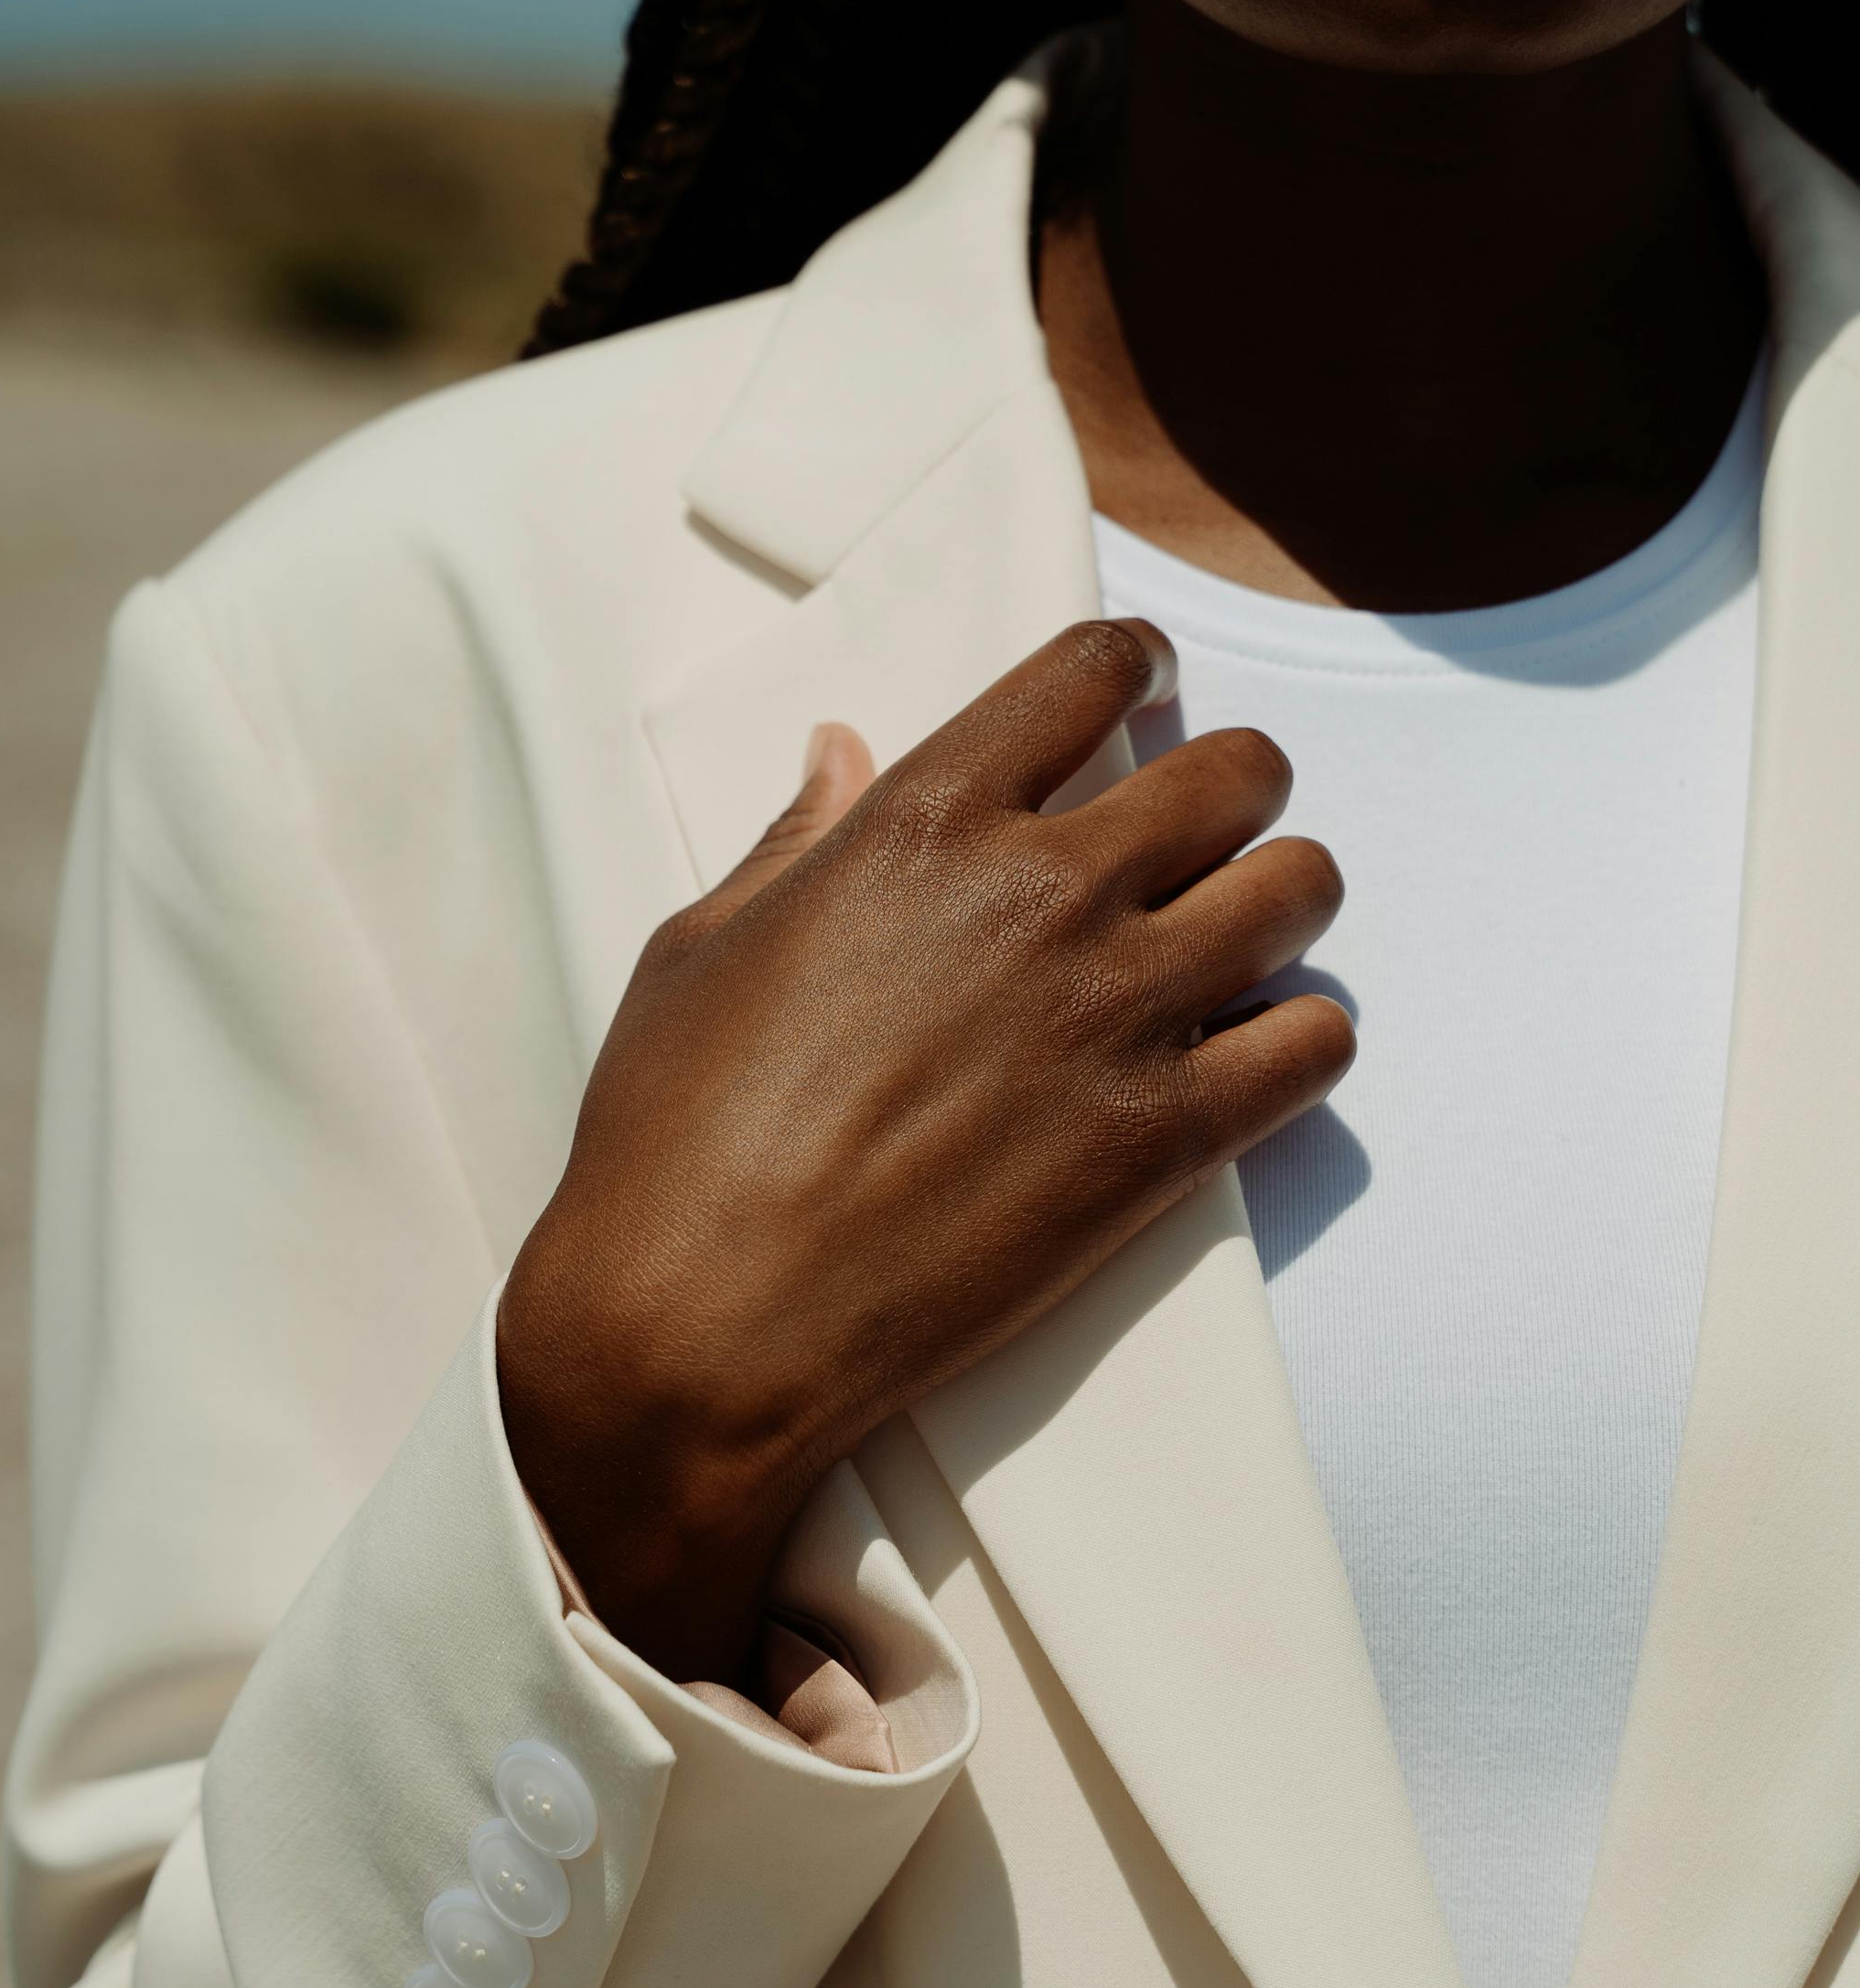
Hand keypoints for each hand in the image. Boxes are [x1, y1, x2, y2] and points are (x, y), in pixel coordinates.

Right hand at [497, 621, 1351, 1681]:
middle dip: (1237, 781)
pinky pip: (1313, 1046)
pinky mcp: (1163, 1141)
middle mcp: (1043, 894)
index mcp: (924, 821)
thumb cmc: (673, 1136)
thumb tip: (838, 752)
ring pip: (1300, 889)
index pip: (1088, 675)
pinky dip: (1303, 1037)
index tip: (1145, 683)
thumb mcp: (702, 947)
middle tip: (1213, 822)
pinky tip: (1259, 1051)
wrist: (705, 1322)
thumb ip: (796, 840)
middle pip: (1233, 770)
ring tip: (1246, 933)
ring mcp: (1116, 1014)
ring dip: (1284, 897)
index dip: (1133, 665)